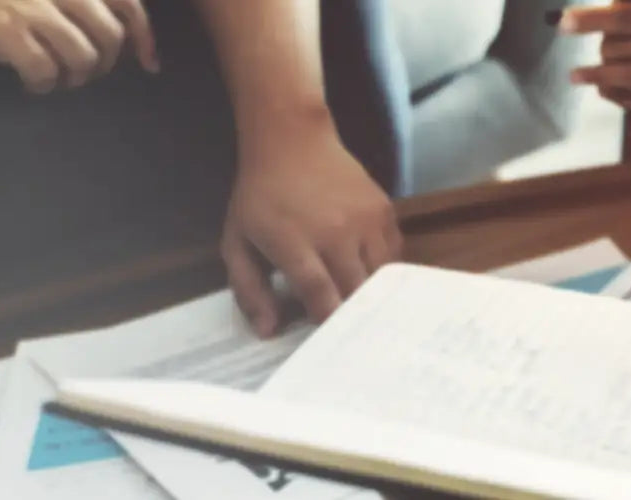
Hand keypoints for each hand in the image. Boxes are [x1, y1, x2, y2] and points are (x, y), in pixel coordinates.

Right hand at [0, 0, 158, 92]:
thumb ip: (70, 5)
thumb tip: (114, 36)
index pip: (128, 3)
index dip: (144, 37)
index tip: (150, 63)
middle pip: (110, 35)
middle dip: (106, 64)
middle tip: (84, 75)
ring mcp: (31, 6)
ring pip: (84, 56)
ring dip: (76, 77)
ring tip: (56, 78)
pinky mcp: (5, 29)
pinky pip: (46, 70)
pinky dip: (44, 84)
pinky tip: (30, 82)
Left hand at [219, 127, 399, 336]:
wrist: (292, 140)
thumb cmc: (259, 196)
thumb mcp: (237, 241)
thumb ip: (248, 289)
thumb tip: (268, 331)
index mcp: (295, 241)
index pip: (320, 294)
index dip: (325, 322)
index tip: (324, 338)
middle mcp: (335, 231)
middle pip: (355, 291)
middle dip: (349, 314)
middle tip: (342, 328)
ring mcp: (364, 220)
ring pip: (380, 277)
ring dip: (369, 294)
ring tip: (359, 304)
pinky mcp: (384, 211)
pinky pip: (393, 255)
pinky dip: (383, 271)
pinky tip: (368, 274)